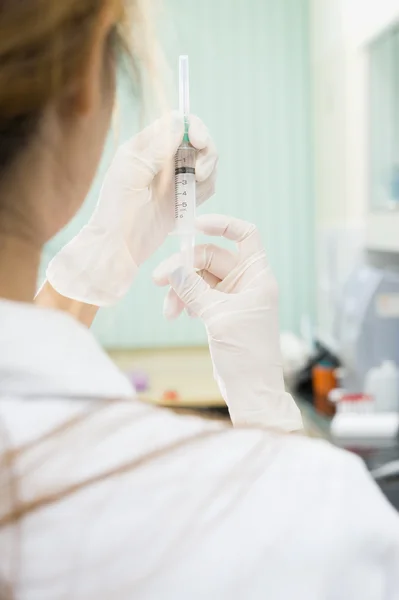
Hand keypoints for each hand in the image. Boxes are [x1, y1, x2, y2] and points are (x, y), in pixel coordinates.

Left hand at [46, 112, 217, 305]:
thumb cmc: (117, 211)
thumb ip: (156, 149)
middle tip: (200, 173)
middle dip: (207, 152)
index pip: (178, 122)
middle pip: (198, 139)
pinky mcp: (184, 198)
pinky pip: (206, 185)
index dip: (195, 127)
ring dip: (208, 171)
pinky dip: (207, 188)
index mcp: (145, 146)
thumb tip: (181, 123)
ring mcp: (175, 178)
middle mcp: (162, 159)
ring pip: (206, 162)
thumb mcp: (132, 173)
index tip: (199, 142)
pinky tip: (194, 200)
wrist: (119, 247)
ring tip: (196, 186)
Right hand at [153, 215, 302, 431]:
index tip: (195, 225)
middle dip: (184, 267)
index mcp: (257, 277)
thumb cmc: (246, 355)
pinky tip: (179, 314)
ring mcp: (232, 297)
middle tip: (159, 280)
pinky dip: (185, 300)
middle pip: (211, 257)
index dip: (223, 225)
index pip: (245, 236)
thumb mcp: (218, 318)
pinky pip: (197, 294)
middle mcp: (246, 283)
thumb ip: (194, 289)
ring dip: (181, 289)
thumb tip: (172, 267)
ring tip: (169, 311)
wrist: (250, 389)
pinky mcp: (219, 311)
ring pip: (200, 277)